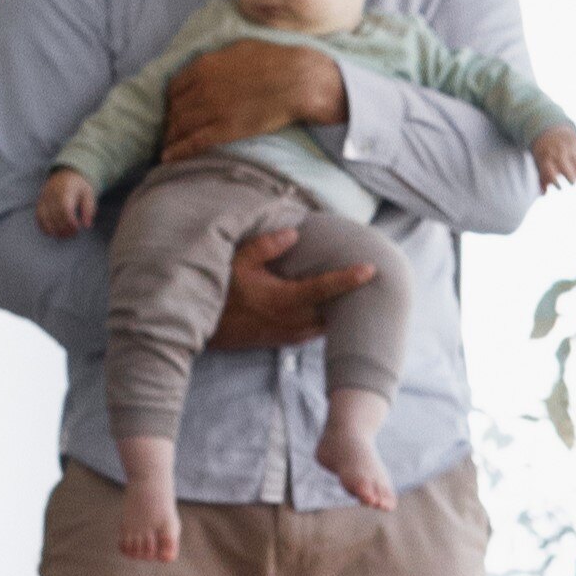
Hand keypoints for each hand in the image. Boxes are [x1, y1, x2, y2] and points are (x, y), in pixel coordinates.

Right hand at [36, 168, 97, 238]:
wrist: (66, 174)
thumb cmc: (79, 187)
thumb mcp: (89, 195)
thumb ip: (89, 210)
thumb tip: (86, 226)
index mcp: (65, 191)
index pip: (64, 209)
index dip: (70, 222)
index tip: (77, 229)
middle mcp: (52, 194)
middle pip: (54, 215)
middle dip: (63, 228)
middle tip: (72, 234)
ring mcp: (43, 198)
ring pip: (44, 217)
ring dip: (53, 230)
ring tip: (64, 235)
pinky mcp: (39, 202)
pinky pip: (38, 217)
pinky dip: (44, 227)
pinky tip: (53, 232)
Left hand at [161, 37, 342, 161]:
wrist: (297, 79)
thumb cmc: (275, 60)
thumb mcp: (238, 48)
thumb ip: (219, 59)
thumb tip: (213, 63)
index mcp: (203, 66)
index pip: (174, 87)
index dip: (171, 101)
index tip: (173, 109)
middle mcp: (202, 88)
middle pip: (174, 109)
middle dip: (169, 121)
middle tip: (170, 132)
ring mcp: (212, 110)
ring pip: (179, 126)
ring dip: (170, 138)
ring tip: (166, 147)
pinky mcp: (226, 129)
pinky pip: (194, 142)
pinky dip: (177, 151)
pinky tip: (167, 158)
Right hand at [198, 221, 378, 353]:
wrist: (203, 328)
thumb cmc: (220, 292)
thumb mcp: (238, 261)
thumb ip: (267, 246)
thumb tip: (294, 234)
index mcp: (283, 299)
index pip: (324, 288)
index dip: (348, 279)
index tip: (371, 269)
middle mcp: (291, 320)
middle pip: (333, 311)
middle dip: (353, 299)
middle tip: (373, 281)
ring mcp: (289, 334)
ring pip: (325, 325)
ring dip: (340, 313)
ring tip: (358, 296)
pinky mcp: (284, 341)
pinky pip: (313, 331)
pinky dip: (326, 320)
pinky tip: (331, 309)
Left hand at [534, 125, 575, 188]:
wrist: (548, 130)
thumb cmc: (544, 154)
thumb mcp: (539, 165)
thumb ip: (541, 181)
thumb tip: (544, 193)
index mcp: (546, 158)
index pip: (553, 176)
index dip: (557, 184)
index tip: (560, 187)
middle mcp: (558, 152)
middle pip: (571, 176)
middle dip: (572, 181)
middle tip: (571, 181)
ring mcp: (569, 146)